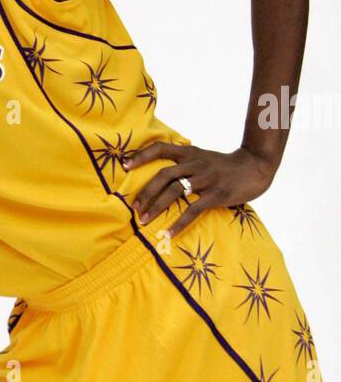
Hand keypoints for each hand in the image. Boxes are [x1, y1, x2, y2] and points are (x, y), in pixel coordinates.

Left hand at [122, 142, 275, 236]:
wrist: (255, 166)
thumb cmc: (224, 165)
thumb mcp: (202, 157)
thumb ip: (184, 162)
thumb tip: (159, 174)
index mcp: (190, 153)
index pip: (161, 148)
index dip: (142, 155)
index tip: (125, 165)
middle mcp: (196, 163)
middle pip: (164, 175)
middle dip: (146, 192)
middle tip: (133, 207)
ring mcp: (207, 179)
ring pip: (175, 191)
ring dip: (157, 207)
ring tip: (144, 220)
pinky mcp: (217, 195)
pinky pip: (194, 210)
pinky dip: (179, 223)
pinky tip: (168, 233)